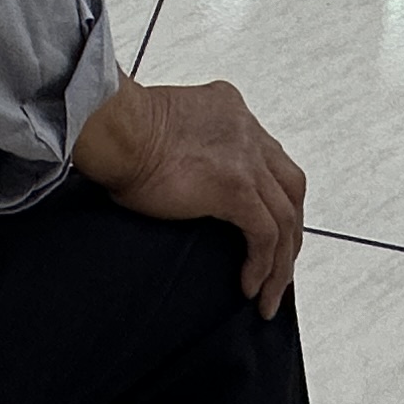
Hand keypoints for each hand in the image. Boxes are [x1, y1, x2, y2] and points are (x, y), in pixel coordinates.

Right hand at [72, 76, 308, 313]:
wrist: (113, 130)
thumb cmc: (120, 131)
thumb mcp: (166, 129)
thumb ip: (187, 148)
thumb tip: (183, 181)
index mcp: (230, 110)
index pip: (269, 157)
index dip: (273, 196)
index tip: (266, 227)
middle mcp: (246, 130)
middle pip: (290, 187)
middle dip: (290, 231)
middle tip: (280, 265)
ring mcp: (247, 159)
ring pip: (285, 217)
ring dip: (281, 262)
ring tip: (269, 294)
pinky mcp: (237, 188)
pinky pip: (265, 236)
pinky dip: (262, 266)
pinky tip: (248, 286)